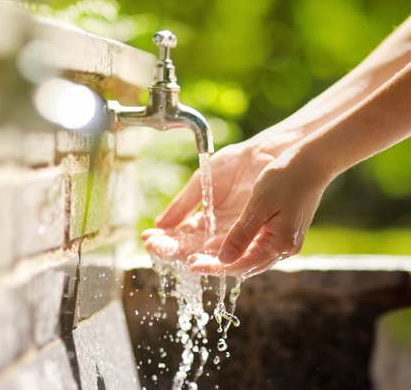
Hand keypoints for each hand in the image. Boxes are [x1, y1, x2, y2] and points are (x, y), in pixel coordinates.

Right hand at [141, 142, 275, 260]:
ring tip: (177, 254)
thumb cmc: (233, 165)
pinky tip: (202, 252)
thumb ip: (183, 204)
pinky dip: (218, 253)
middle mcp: (217, 233)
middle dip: (171, 249)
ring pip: (209, 253)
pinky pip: (233, 248)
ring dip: (192, 255)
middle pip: (190, 248)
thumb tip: (159, 225)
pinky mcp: (251, 234)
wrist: (262, 155)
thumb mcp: (202, 183)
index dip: (164, 239)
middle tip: (155, 248)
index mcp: (203, 220)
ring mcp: (233, 235)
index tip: (147, 239)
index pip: (179, 236)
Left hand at [189, 147, 326, 277]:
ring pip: (249, 258)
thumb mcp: (259, 204)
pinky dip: (237, 248)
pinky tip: (222, 243)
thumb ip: (241, 234)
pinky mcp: (283, 232)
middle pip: (244, 266)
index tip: (192, 265)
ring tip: (200, 255)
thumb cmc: (286, 178)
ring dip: (226, 258)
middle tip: (191, 262)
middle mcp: (284, 249)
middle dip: (217, 265)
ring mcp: (285, 242)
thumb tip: (223, 259)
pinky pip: (256, 247)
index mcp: (279, 244)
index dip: (215, 267)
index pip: (241, 265)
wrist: (312, 163)